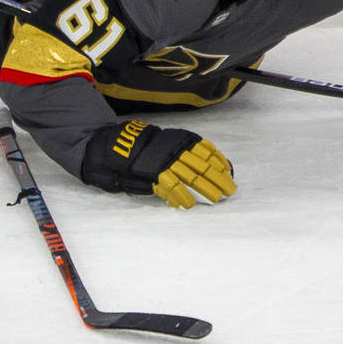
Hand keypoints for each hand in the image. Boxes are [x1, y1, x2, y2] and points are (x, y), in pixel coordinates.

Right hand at [81, 119, 235, 207]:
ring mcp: (164, 161)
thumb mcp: (163, 142)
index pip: (204, 149)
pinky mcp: (153, 174)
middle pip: (202, 164)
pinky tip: (188, 204)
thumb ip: (180, 149)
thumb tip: (206, 160)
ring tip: (216, 199)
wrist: (113, 147)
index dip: (218, 161)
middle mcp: (173, 149)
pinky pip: (172, 187)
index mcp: (177, 139)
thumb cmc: (140, 148)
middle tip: (229, 191)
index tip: (228, 171)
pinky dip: (181, 196)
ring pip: (191, 176)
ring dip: (206, 189)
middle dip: (217, 179)